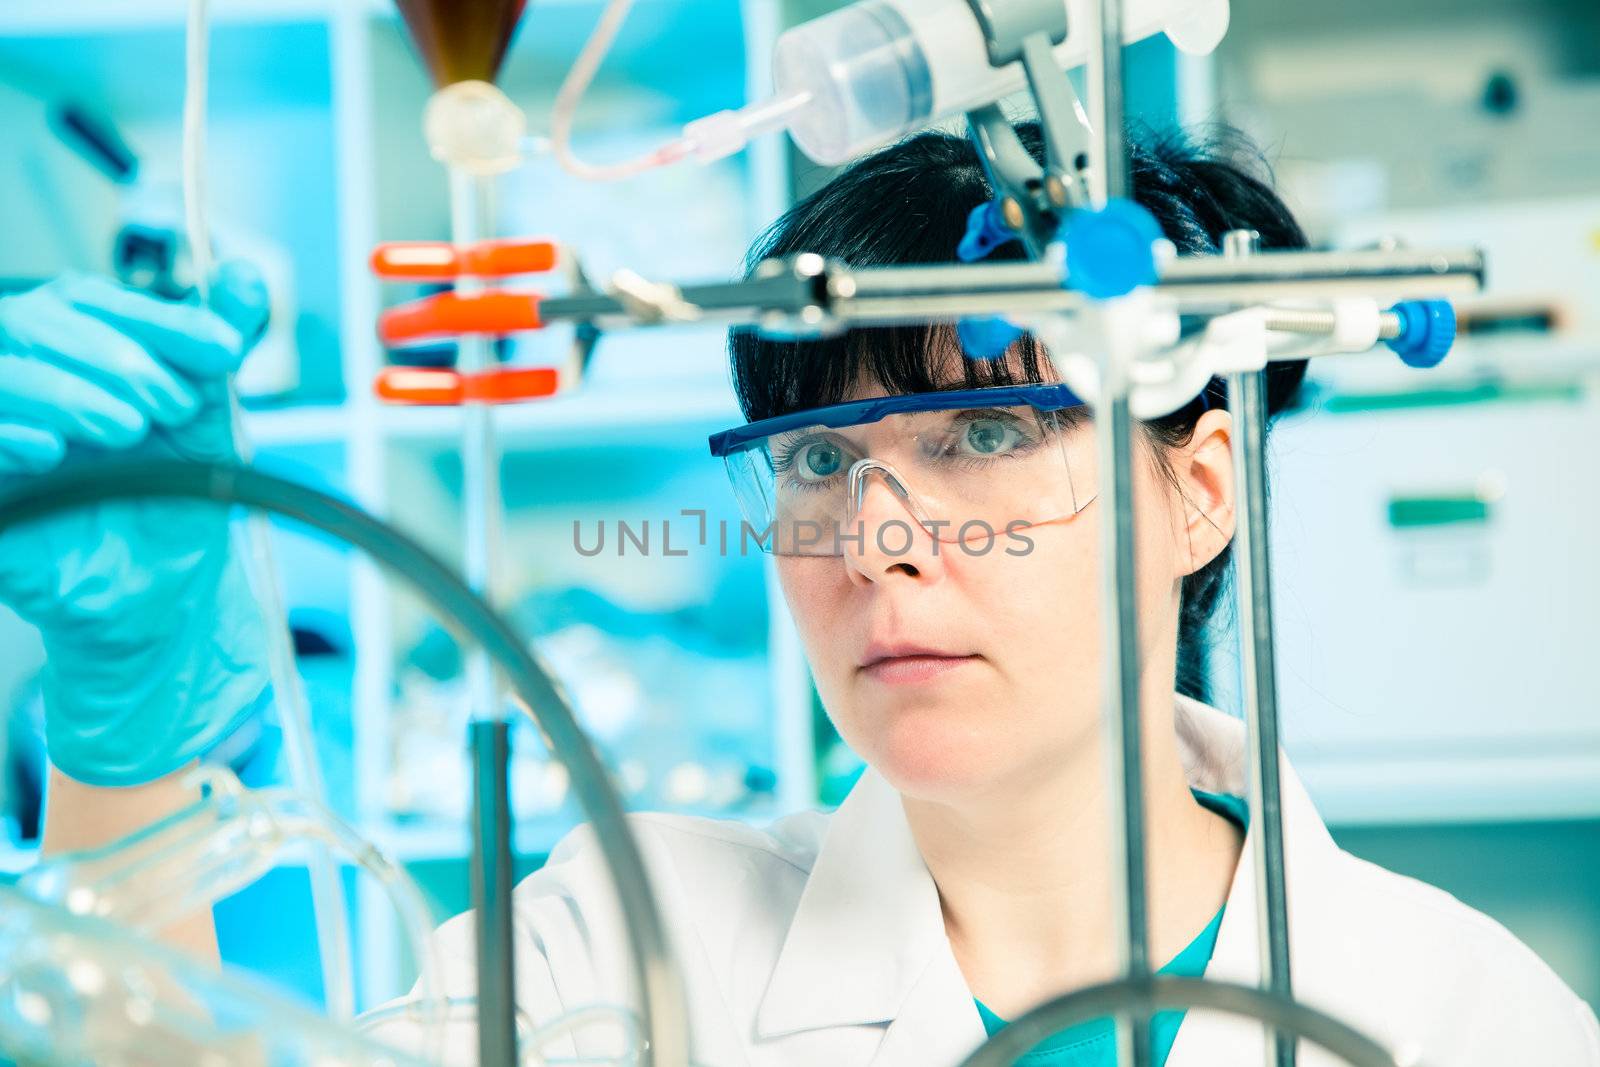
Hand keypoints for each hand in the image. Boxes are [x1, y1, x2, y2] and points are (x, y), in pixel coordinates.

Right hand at [0, 263, 274, 786]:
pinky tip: (50, 451)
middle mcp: (25, 370)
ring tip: (125, 427)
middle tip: (170, 406)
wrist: (163, 589)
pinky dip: (7, 432)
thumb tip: (243, 275)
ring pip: (1, 370)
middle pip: (37, 323)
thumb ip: (219, 341)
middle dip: (115, 358)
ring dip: (65, 392)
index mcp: (75, 343)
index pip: (97, 303)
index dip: (162, 321)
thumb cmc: (177, 493)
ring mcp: (0, 423)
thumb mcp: (209, 414)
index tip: (225, 354)